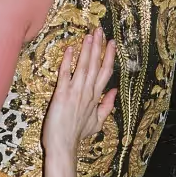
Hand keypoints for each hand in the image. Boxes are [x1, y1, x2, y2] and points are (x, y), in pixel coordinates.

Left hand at [43, 28, 116, 153]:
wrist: (63, 146)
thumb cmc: (77, 135)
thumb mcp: (96, 122)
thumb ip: (106, 106)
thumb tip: (114, 91)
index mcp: (96, 98)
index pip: (105, 73)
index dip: (109, 56)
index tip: (112, 43)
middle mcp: (87, 92)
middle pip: (96, 65)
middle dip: (98, 47)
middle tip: (100, 30)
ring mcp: (75, 93)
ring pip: (84, 67)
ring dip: (87, 50)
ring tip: (90, 35)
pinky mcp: (61, 95)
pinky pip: (65, 75)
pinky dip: (68, 62)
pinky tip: (71, 49)